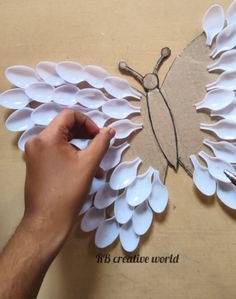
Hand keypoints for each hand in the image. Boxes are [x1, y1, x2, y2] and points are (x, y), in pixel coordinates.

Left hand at [23, 109, 114, 255]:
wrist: (47, 221)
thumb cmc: (68, 191)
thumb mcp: (89, 164)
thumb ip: (101, 142)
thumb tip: (110, 130)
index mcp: (47, 137)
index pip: (69, 115)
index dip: (88, 122)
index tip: (99, 135)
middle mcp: (37, 142)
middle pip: (65, 127)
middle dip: (86, 135)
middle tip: (100, 145)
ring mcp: (35, 154)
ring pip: (62, 141)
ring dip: (81, 148)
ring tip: (97, 164)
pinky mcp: (36, 165)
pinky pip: (56, 152)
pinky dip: (72, 157)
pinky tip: (86, 172)